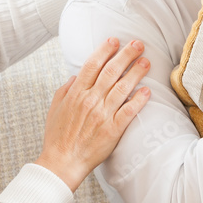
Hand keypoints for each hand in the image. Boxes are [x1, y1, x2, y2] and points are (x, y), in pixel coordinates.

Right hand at [36, 38, 151, 190]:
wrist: (62, 162)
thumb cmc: (57, 136)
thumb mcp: (55, 108)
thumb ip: (66, 90)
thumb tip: (76, 76)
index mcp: (76, 93)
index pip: (92, 65)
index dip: (105, 50)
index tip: (115, 40)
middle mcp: (90, 100)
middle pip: (111, 71)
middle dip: (126, 55)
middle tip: (138, 44)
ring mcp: (102, 115)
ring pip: (122, 88)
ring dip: (136, 72)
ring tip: (146, 61)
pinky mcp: (112, 130)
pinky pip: (128, 111)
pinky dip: (138, 100)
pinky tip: (147, 91)